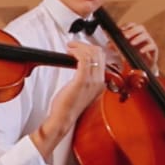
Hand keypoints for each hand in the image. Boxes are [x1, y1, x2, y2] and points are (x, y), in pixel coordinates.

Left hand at [31, 41, 105, 158]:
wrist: (63, 119)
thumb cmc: (68, 106)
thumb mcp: (81, 90)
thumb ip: (84, 78)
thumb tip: (80, 65)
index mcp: (100, 83)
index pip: (102, 58)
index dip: (90, 49)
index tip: (79, 47)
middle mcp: (99, 81)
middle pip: (99, 53)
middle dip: (84, 45)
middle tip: (73, 45)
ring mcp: (92, 81)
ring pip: (92, 54)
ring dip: (79, 47)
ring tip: (70, 47)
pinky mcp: (81, 81)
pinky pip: (84, 59)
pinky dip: (76, 51)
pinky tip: (70, 51)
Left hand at [118, 23, 158, 69]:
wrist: (143, 67)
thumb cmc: (133, 56)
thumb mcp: (123, 51)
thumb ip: (116, 47)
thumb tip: (108, 44)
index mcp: (135, 34)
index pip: (132, 25)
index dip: (127, 26)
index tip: (120, 30)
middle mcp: (143, 36)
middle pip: (140, 28)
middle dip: (132, 31)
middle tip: (125, 36)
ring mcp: (149, 42)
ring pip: (146, 35)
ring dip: (138, 38)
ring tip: (132, 43)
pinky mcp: (154, 50)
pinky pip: (152, 46)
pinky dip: (146, 48)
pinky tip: (140, 51)